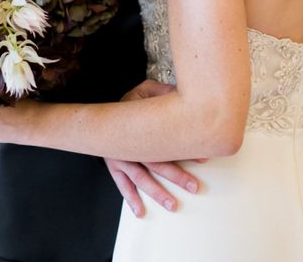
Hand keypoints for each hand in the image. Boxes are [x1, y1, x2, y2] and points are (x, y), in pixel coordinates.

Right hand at [105, 79, 203, 216]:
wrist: (99, 113)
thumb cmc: (126, 103)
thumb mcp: (143, 90)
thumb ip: (162, 92)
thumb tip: (183, 94)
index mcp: (139, 124)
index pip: (166, 139)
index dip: (185, 150)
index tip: (203, 158)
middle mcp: (130, 144)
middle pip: (156, 162)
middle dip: (176, 176)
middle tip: (193, 187)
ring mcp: (121, 157)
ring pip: (141, 177)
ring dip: (157, 192)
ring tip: (172, 205)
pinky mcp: (114, 166)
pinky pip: (122, 184)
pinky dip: (131, 199)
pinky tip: (140, 212)